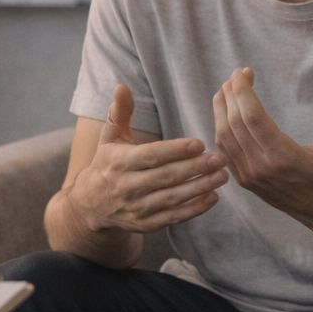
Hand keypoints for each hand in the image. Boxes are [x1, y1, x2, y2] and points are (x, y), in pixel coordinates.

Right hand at [69, 84, 226, 233]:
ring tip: (222, 176)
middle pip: (166, 177)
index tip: (200, 143)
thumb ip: (120, 113)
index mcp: (118, 162)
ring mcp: (136, 208)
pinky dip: (194, 209)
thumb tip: (122, 87)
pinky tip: (212, 197)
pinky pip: (173, 217)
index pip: (151, 156)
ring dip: (199, 188)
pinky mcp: (145, 224)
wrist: (90, 204)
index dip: (175, 150)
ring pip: (172, 198)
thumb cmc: (107, 163)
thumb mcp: (109, 137)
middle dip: (195, 168)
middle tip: (220, 158)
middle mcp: (127, 186)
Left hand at [211, 67, 312, 241]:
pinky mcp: (243, 179)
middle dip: (231, 94)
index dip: (243, 92)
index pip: (253, 118)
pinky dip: (220, 125)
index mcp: (284, 158)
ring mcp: (248, 175)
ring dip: (221, 108)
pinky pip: (224, 149)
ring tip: (229, 88)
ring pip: (224, 135)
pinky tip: (226, 110)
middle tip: (237, 75)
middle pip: (234, 123)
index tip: (243, 73)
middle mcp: (261, 167)